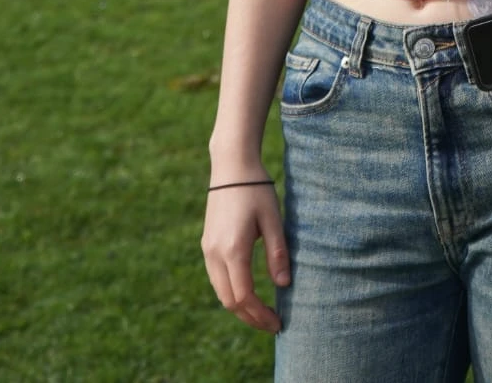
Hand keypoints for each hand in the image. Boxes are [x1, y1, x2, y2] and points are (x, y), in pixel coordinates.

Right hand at [200, 180, 289, 332]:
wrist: (231, 167)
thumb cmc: (256, 190)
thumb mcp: (273, 220)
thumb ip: (278, 253)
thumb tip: (284, 284)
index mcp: (233, 250)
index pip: (244, 297)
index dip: (260, 315)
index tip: (278, 323)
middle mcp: (215, 254)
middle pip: (229, 301)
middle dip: (250, 317)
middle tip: (272, 324)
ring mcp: (207, 250)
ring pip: (220, 292)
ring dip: (240, 307)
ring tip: (262, 313)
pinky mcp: (207, 244)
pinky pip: (217, 278)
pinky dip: (232, 292)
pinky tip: (249, 293)